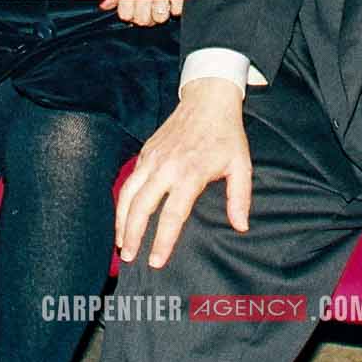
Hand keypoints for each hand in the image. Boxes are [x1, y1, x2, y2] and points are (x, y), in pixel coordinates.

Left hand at [102, 0, 184, 25]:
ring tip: (160, 7)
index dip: (129, 15)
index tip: (133, 11)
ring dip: (160, 15)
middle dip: (145, 19)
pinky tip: (172, 0)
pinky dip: (175, 8)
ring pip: (160, 16)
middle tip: (147, 11)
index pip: (125, 13)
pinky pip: (177, 8)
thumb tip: (105, 6)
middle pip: (142, 19)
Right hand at [115, 79, 250, 266]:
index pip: (172, 215)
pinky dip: (123, 202)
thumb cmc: (226, 135)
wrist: (208, 100)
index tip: (156, 261)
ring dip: (122, 221)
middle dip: (133, 235)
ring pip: (129, 194)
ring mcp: (152, 158)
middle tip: (129, 258)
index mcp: (190, 173)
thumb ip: (239, 198)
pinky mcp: (145, 152)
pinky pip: (129, 181)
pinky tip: (123, 218)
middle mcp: (166, 167)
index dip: (163, 241)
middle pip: (142, 207)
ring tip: (121, 243)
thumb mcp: (241, 165)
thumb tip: (240, 226)